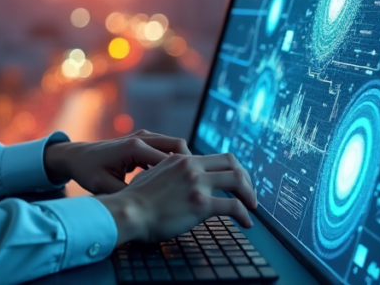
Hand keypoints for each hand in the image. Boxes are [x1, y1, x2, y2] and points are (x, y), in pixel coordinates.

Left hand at [43, 130, 190, 193]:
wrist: (76, 156)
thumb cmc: (88, 171)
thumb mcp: (104, 187)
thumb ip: (127, 195)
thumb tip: (148, 208)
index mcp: (134, 148)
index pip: (169, 160)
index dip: (184, 175)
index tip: (193, 191)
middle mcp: (141, 138)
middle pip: (178, 146)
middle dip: (189, 164)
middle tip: (196, 185)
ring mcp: (142, 136)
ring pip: (173, 145)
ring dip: (182, 161)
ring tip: (189, 182)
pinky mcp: (141, 140)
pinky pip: (165, 147)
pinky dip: (172, 159)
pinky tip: (174, 178)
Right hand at [95, 153, 257, 244]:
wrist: (128, 212)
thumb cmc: (134, 200)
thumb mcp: (151, 176)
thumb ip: (168, 174)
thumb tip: (175, 181)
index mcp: (180, 159)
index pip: (216, 157)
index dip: (231, 169)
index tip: (235, 181)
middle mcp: (191, 167)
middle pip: (232, 163)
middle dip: (246, 178)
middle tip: (248, 193)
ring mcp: (197, 184)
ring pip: (238, 180)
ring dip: (249, 194)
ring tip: (251, 206)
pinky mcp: (201, 204)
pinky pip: (233, 206)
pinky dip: (244, 214)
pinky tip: (246, 222)